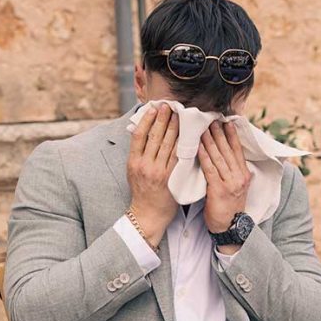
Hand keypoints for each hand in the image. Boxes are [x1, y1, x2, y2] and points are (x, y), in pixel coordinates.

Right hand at [127, 106, 178, 247]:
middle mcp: (145, 165)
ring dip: (174, 128)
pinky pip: (178, 157)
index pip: (139, 135)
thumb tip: (145, 134)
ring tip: (179, 115)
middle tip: (169, 106)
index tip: (153, 109)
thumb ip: (139, 155)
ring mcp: (158, 171)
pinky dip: (182, 144)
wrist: (147, 215)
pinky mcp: (170, 178)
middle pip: (155, 136)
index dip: (147, 120)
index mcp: (133, 162)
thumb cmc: (141, 193)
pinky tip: (187, 135)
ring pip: (168, 144)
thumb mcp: (133, 171)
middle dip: (162, 119)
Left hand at [198, 122, 251, 243]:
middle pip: (228, 150)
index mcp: (244, 174)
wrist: (230, 228)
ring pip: (219, 157)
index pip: (237, 150)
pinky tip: (199, 146)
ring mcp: (230, 182)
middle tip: (212, 118)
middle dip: (220, 133)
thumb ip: (233, 173)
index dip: (232, 135)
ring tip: (203, 127)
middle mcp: (239, 176)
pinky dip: (204, 156)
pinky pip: (210, 169)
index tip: (226, 121)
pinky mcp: (219, 189)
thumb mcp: (236, 187)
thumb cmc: (229, 207)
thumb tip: (227, 158)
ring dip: (210, 140)